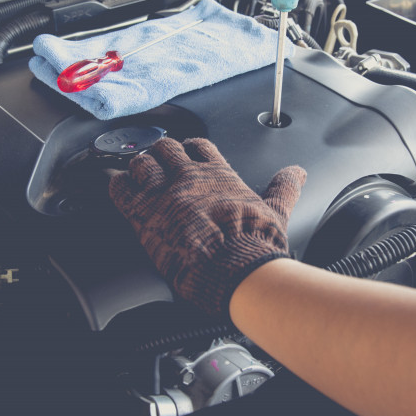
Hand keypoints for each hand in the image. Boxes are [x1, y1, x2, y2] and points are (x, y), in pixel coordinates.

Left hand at [109, 137, 305, 315]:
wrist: (235, 269)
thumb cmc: (254, 245)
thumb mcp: (276, 210)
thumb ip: (284, 187)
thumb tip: (298, 173)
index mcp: (218, 174)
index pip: (199, 146)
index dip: (190, 150)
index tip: (187, 156)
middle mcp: (189, 177)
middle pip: (166, 148)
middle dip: (161, 156)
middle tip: (159, 169)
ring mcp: (164, 193)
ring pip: (141, 163)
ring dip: (138, 170)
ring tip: (138, 179)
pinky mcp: (144, 214)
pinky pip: (120, 188)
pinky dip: (118, 187)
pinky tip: (120, 191)